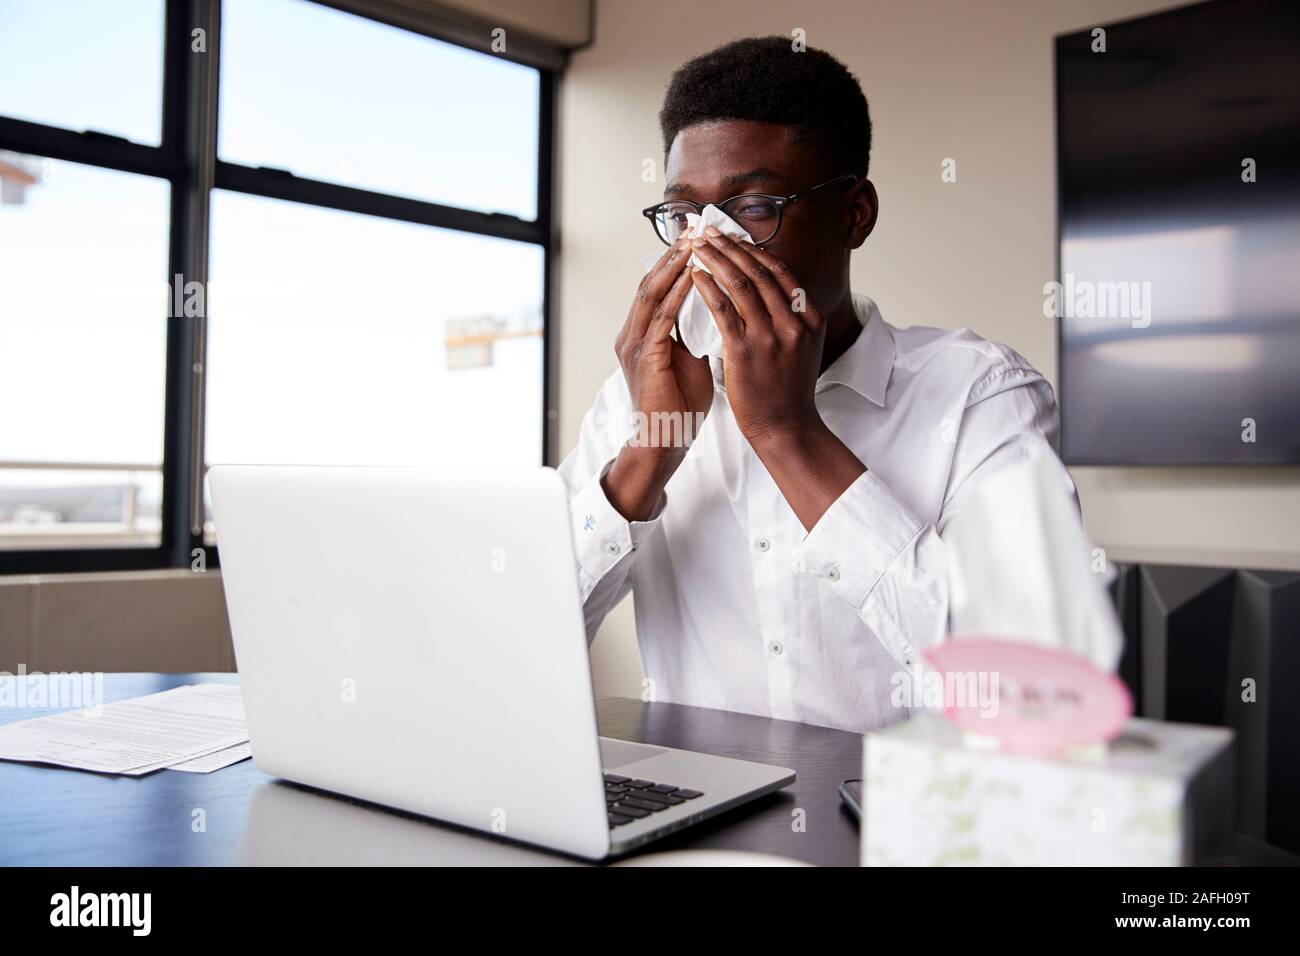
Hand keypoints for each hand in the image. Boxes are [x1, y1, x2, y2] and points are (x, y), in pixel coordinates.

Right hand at [603, 237, 714, 519]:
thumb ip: (698, 336)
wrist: (665, 440)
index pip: (658, 287)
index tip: (697, 239)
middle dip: (674, 253)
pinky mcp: (644, 356)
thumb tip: (722, 314)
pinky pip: (662, 316)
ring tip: (695, 241)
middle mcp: (632, 333)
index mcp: (642, 334)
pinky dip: (679, 292)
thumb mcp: (691, 362)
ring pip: (653, 292)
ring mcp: (634, 344)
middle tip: (695, 227)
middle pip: (652, 281)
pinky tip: (696, 274)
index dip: (676, 261)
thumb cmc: (680, 406)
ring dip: (675, 264)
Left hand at [686, 229, 824, 447]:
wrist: (785, 428)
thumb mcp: (802, 347)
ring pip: (741, 284)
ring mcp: (771, 336)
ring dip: (716, 259)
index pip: (781, 272)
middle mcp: (794, 322)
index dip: (754, 252)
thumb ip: (791, 318)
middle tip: (709, 232)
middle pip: (759, 271)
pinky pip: (723, 309)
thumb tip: (771, 289)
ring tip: (697, 246)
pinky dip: (707, 287)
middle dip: (731, 247)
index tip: (734, 238)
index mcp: (810, 318)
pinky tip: (694, 275)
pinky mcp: (745, 350)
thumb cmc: (788, 390)